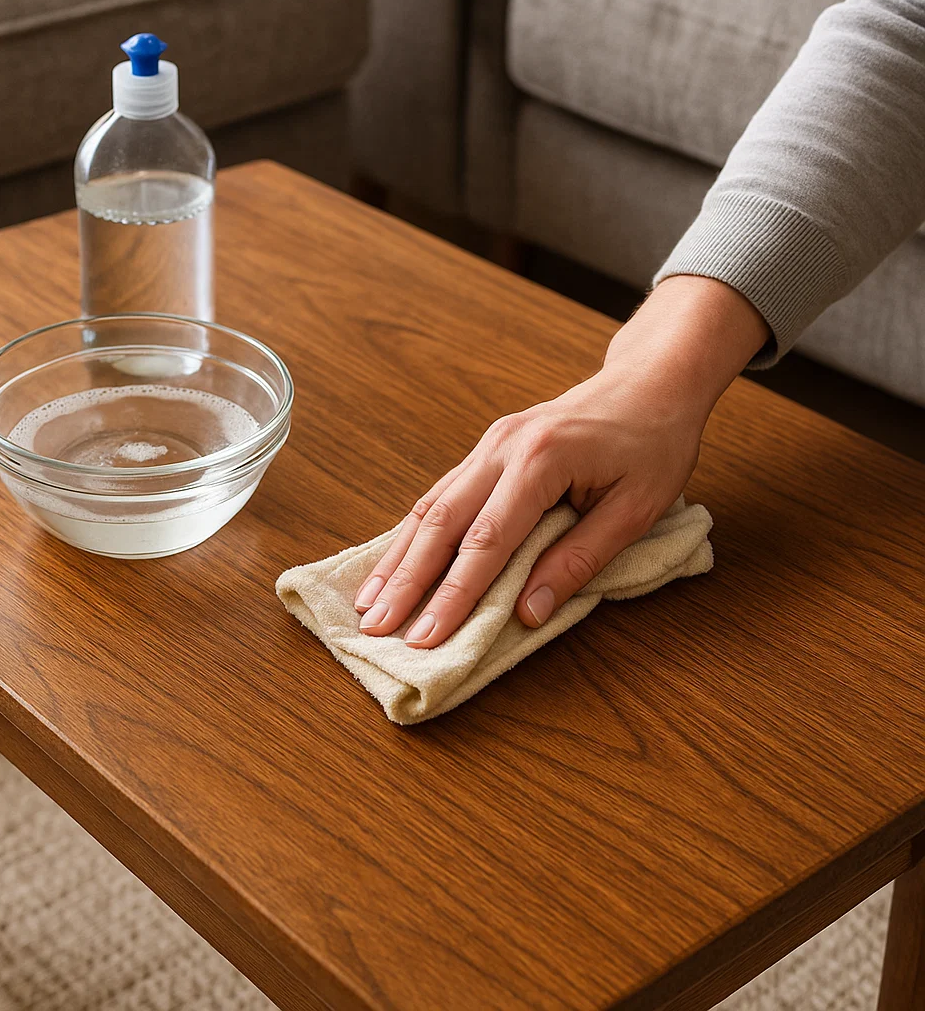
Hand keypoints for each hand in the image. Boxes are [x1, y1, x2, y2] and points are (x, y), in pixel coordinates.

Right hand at [354, 275, 770, 647]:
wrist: (649, 382)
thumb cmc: (652, 443)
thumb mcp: (636, 508)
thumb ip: (579, 559)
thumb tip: (528, 612)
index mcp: (541, 460)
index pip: (486, 541)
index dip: (453, 594)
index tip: (425, 637)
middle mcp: (502, 448)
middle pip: (441, 523)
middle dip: (407, 581)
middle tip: (375, 629)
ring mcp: (489, 444)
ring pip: (431, 506)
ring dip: (398, 558)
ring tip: (368, 604)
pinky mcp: (487, 449)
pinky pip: (441, 494)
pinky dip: (413, 533)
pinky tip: (394, 563)